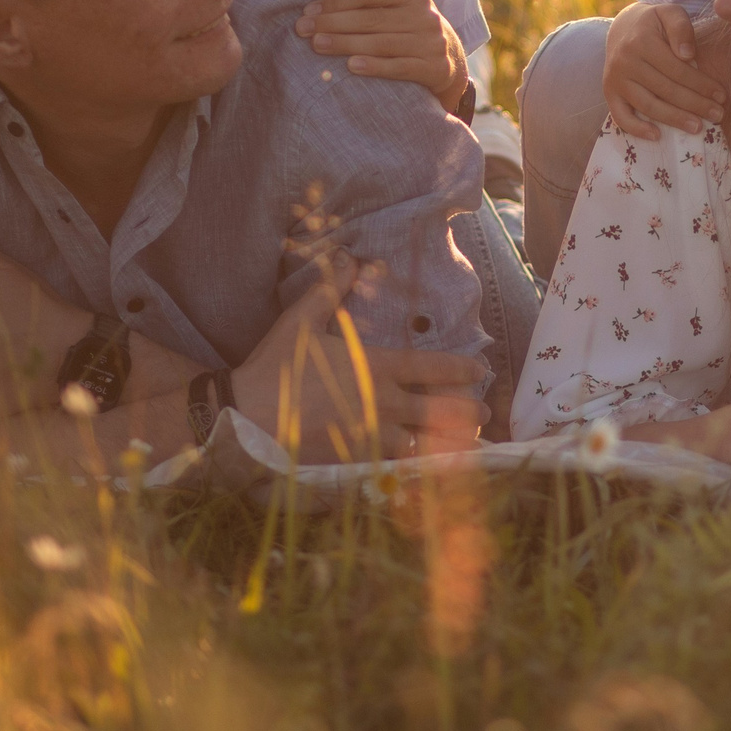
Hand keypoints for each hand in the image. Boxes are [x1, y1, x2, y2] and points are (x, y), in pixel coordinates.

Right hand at [233, 250, 489, 460]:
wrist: (246, 419)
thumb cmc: (275, 367)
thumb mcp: (301, 320)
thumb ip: (330, 289)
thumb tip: (348, 255)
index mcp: (375, 367)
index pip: (431, 367)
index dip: (460, 369)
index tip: (481, 371)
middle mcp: (382, 403)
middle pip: (438, 411)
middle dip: (467, 412)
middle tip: (484, 415)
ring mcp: (371, 438)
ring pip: (425, 445)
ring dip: (450, 445)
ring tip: (471, 447)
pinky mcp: (356, 464)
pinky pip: (398, 470)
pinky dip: (420, 472)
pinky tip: (433, 475)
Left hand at [295, 0, 469, 111]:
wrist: (450, 61)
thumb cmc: (409, 27)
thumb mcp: (395, 1)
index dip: (335, 2)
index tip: (308, 12)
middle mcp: (426, 15)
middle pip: (371, 19)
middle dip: (333, 24)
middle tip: (303, 31)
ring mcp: (433, 43)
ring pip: (382, 43)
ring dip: (346, 44)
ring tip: (317, 46)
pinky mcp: (436, 69)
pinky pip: (401, 68)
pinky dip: (376, 67)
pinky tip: (352, 67)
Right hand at [604, 0, 726, 135]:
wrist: (623, 28)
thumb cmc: (654, 23)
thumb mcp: (670, 13)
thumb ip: (681, 28)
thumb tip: (688, 55)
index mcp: (642, 41)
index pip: (677, 69)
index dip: (701, 84)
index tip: (721, 95)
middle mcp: (625, 61)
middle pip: (666, 89)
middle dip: (695, 104)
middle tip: (717, 115)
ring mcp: (615, 79)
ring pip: (648, 105)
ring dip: (674, 119)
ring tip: (698, 127)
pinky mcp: (609, 93)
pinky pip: (621, 116)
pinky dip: (637, 129)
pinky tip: (657, 136)